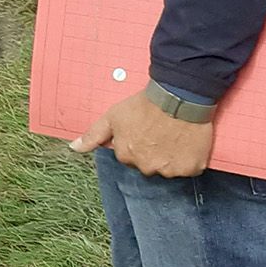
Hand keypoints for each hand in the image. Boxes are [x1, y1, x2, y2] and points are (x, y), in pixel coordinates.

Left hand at [72, 88, 213, 177]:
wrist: (177, 96)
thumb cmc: (144, 104)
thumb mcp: (112, 117)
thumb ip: (93, 135)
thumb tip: (74, 148)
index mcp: (126, 156)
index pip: (128, 156)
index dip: (136, 142)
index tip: (143, 130)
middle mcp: (147, 167)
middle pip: (148, 164)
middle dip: (152, 152)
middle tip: (159, 132)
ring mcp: (170, 169)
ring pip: (169, 168)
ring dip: (171, 157)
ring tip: (174, 135)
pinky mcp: (191, 167)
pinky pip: (190, 168)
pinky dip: (189, 159)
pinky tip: (187, 142)